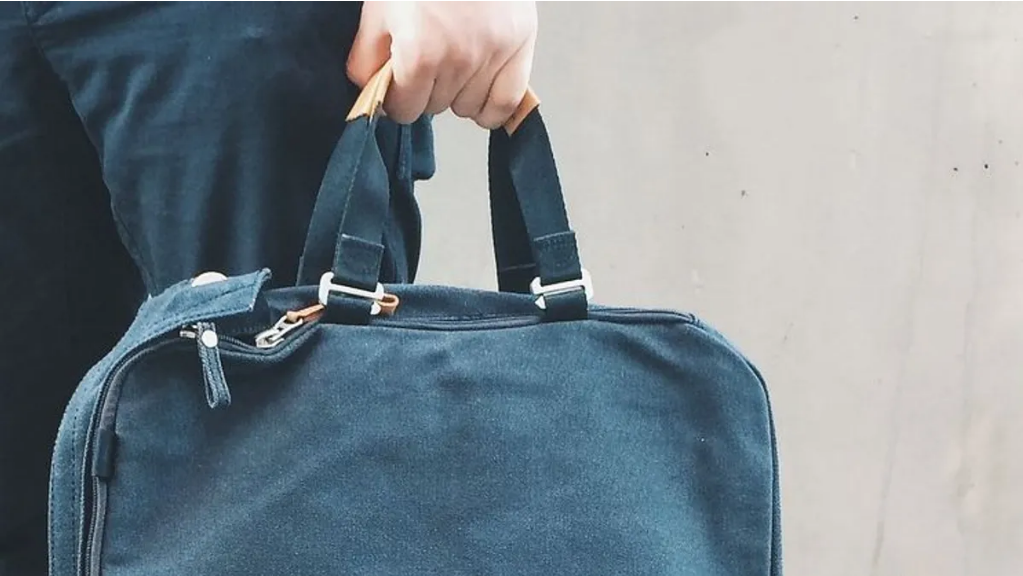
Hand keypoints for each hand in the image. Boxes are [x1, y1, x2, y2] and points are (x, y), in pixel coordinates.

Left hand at [347, 1, 537, 128]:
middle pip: (436, 108)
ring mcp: (492, 56)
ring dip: (458, 95)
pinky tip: (480, 91)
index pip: (405, 110)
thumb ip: (366, 56)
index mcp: (420, 54)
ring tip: (454, 64)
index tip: (400, 85)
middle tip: (428, 61)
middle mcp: (458, 61)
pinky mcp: (519, 47)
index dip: (398, 99)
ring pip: (469, 108)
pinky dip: (492, 106)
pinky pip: (506, 102)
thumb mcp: (379, 9)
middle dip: (427, 91)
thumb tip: (370, 90)